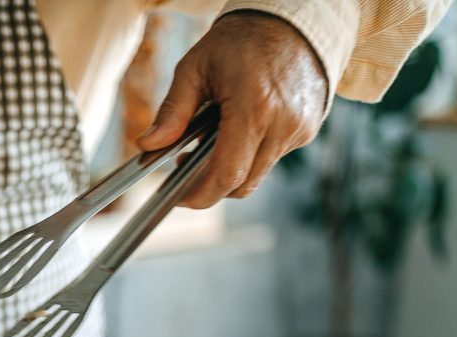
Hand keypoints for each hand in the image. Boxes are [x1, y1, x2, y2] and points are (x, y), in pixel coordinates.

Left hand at [136, 11, 327, 208]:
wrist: (293, 20)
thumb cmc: (241, 40)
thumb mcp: (196, 68)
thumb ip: (173, 111)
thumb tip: (148, 145)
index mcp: (254, 107)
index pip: (227, 174)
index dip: (200, 194)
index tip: (179, 196)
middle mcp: (283, 123)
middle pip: (241, 183)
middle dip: (210, 185)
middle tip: (186, 164)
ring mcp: (300, 128)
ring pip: (257, 174)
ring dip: (230, 168)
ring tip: (211, 139)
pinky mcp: (308, 129)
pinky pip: (272, 158)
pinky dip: (251, 153)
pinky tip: (239, 129)